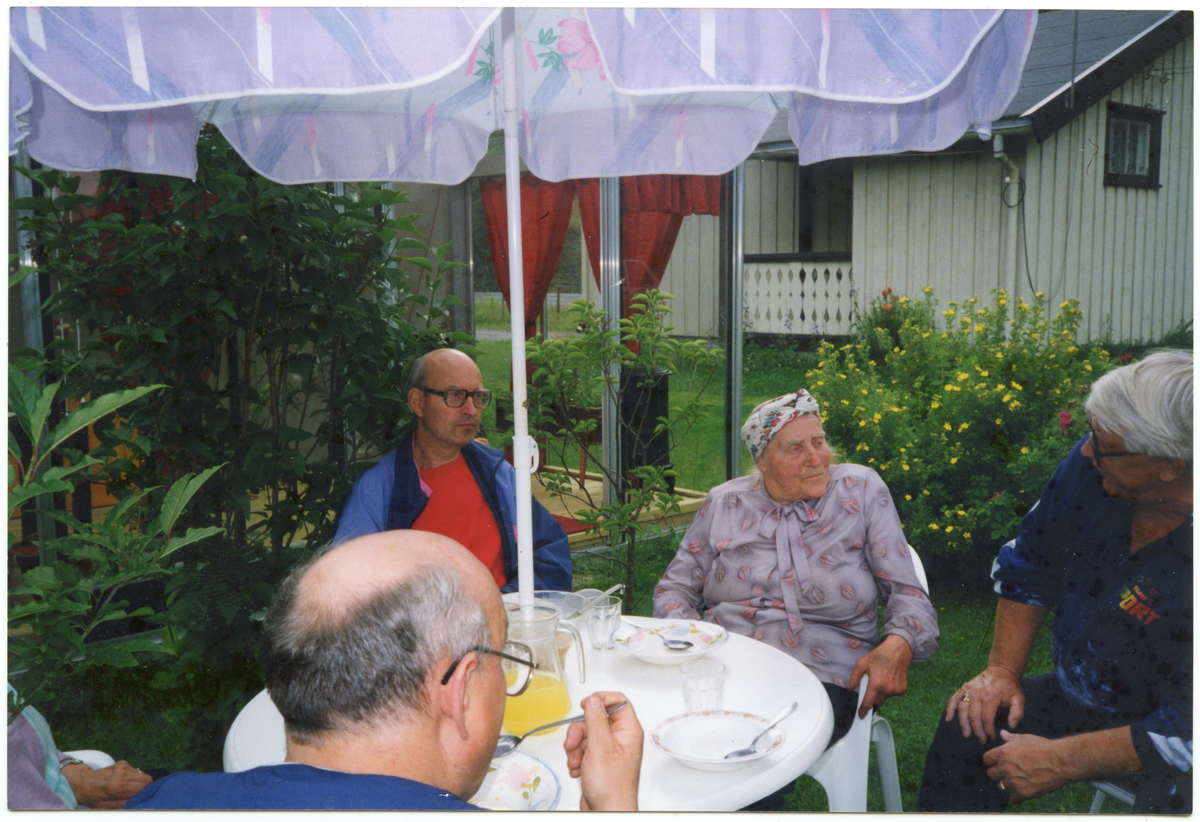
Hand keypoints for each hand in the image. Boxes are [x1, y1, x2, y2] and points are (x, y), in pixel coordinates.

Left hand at [61, 760, 152, 808]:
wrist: (82, 782)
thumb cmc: (94, 798)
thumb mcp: (106, 807)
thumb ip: (124, 804)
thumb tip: (140, 803)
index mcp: (118, 786)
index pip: (144, 787)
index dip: (146, 792)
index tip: (144, 797)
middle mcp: (122, 774)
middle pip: (147, 779)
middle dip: (145, 787)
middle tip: (136, 793)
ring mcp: (123, 766)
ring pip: (142, 774)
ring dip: (138, 781)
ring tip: (126, 787)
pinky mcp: (122, 762)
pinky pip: (135, 770)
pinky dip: (132, 776)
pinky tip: (122, 780)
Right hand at [563, 691, 642, 810]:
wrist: (606, 811)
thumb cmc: (611, 787)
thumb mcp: (600, 747)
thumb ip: (596, 720)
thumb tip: (593, 700)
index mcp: (628, 731)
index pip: (618, 701)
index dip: (600, 699)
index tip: (586, 705)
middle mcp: (619, 738)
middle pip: (596, 718)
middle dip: (580, 731)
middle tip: (575, 743)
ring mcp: (608, 750)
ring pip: (586, 734)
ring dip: (576, 747)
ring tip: (577, 762)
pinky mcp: (598, 760)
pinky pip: (582, 749)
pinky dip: (576, 758)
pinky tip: (578, 769)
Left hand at [847, 635, 912, 717]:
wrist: (898, 651)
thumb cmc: (879, 656)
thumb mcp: (862, 663)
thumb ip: (854, 677)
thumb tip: (850, 688)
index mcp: (876, 684)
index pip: (868, 702)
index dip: (863, 710)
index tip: (861, 715)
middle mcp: (887, 689)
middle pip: (877, 702)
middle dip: (872, 697)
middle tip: (872, 686)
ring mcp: (896, 690)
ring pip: (885, 698)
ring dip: (881, 693)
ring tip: (881, 678)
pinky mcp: (902, 689)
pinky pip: (892, 694)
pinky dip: (889, 690)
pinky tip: (889, 679)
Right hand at [945, 666, 1023, 742]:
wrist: (1002, 669)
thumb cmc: (1011, 687)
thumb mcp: (1019, 699)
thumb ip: (1017, 714)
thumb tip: (1010, 727)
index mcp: (991, 696)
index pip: (986, 718)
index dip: (988, 730)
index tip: (992, 737)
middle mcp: (977, 693)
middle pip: (973, 716)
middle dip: (977, 731)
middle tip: (982, 740)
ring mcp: (968, 689)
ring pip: (962, 710)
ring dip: (963, 724)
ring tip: (967, 735)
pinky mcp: (963, 688)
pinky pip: (954, 699)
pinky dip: (950, 709)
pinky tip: (948, 719)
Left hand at [982, 730, 1070, 802]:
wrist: (1061, 762)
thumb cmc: (1044, 748)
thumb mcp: (1025, 738)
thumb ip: (1010, 738)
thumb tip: (1002, 733)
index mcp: (1003, 753)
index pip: (986, 760)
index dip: (990, 761)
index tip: (995, 763)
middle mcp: (1006, 768)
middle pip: (991, 774)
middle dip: (998, 773)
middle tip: (1008, 772)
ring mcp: (1014, 782)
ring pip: (1001, 786)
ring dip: (1007, 784)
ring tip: (1018, 779)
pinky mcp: (1024, 793)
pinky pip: (1013, 798)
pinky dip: (1017, 795)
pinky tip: (1024, 788)